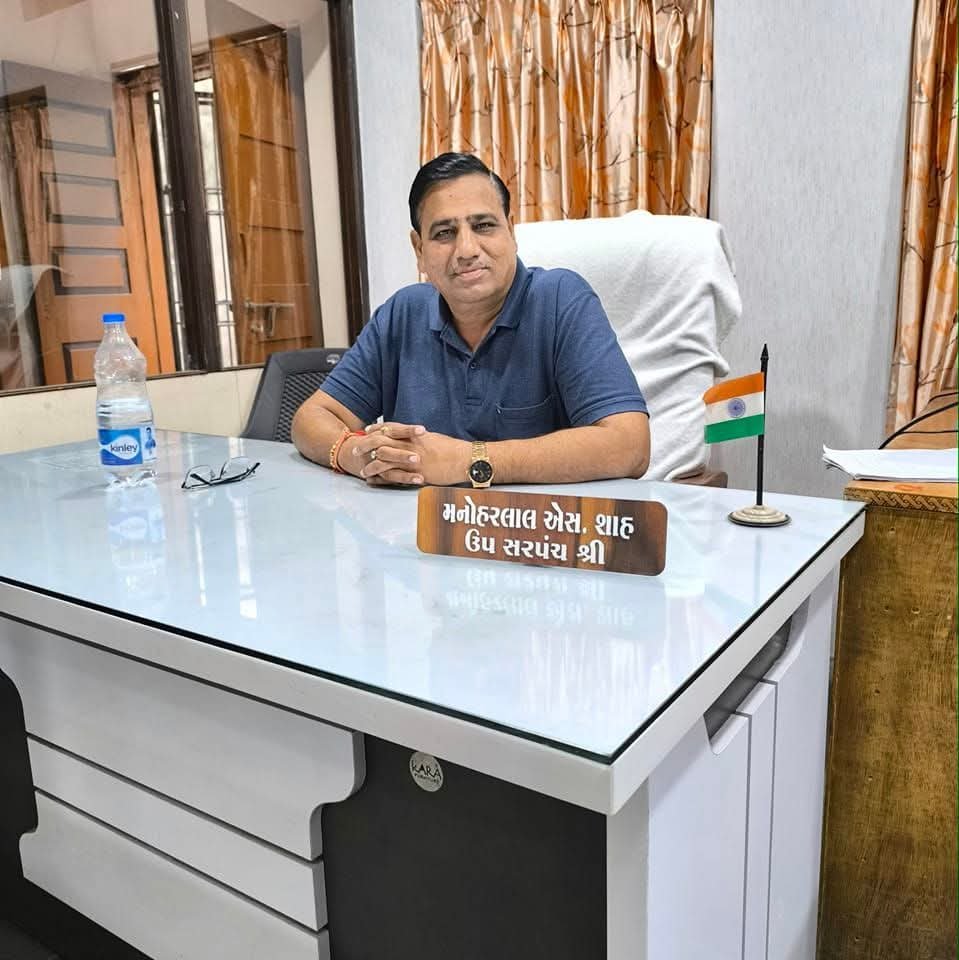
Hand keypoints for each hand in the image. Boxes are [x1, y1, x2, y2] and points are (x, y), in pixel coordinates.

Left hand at [345, 422, 471, 486]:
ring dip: (371, 464)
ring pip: (384, 460)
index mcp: (415, 435)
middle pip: (382, 442)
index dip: (377, 428)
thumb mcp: (435, 439)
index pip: (391, 428)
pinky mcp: (416, 474)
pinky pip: (394, 476)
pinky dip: (381, 479)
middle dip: (367, 445)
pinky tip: (374, 482)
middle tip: (356, 448)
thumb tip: (416, 438)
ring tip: (362, 470)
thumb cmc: (454, 449)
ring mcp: (412, 460)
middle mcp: (410, 445)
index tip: (368, 430)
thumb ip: (422, 439)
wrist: (465, 459)